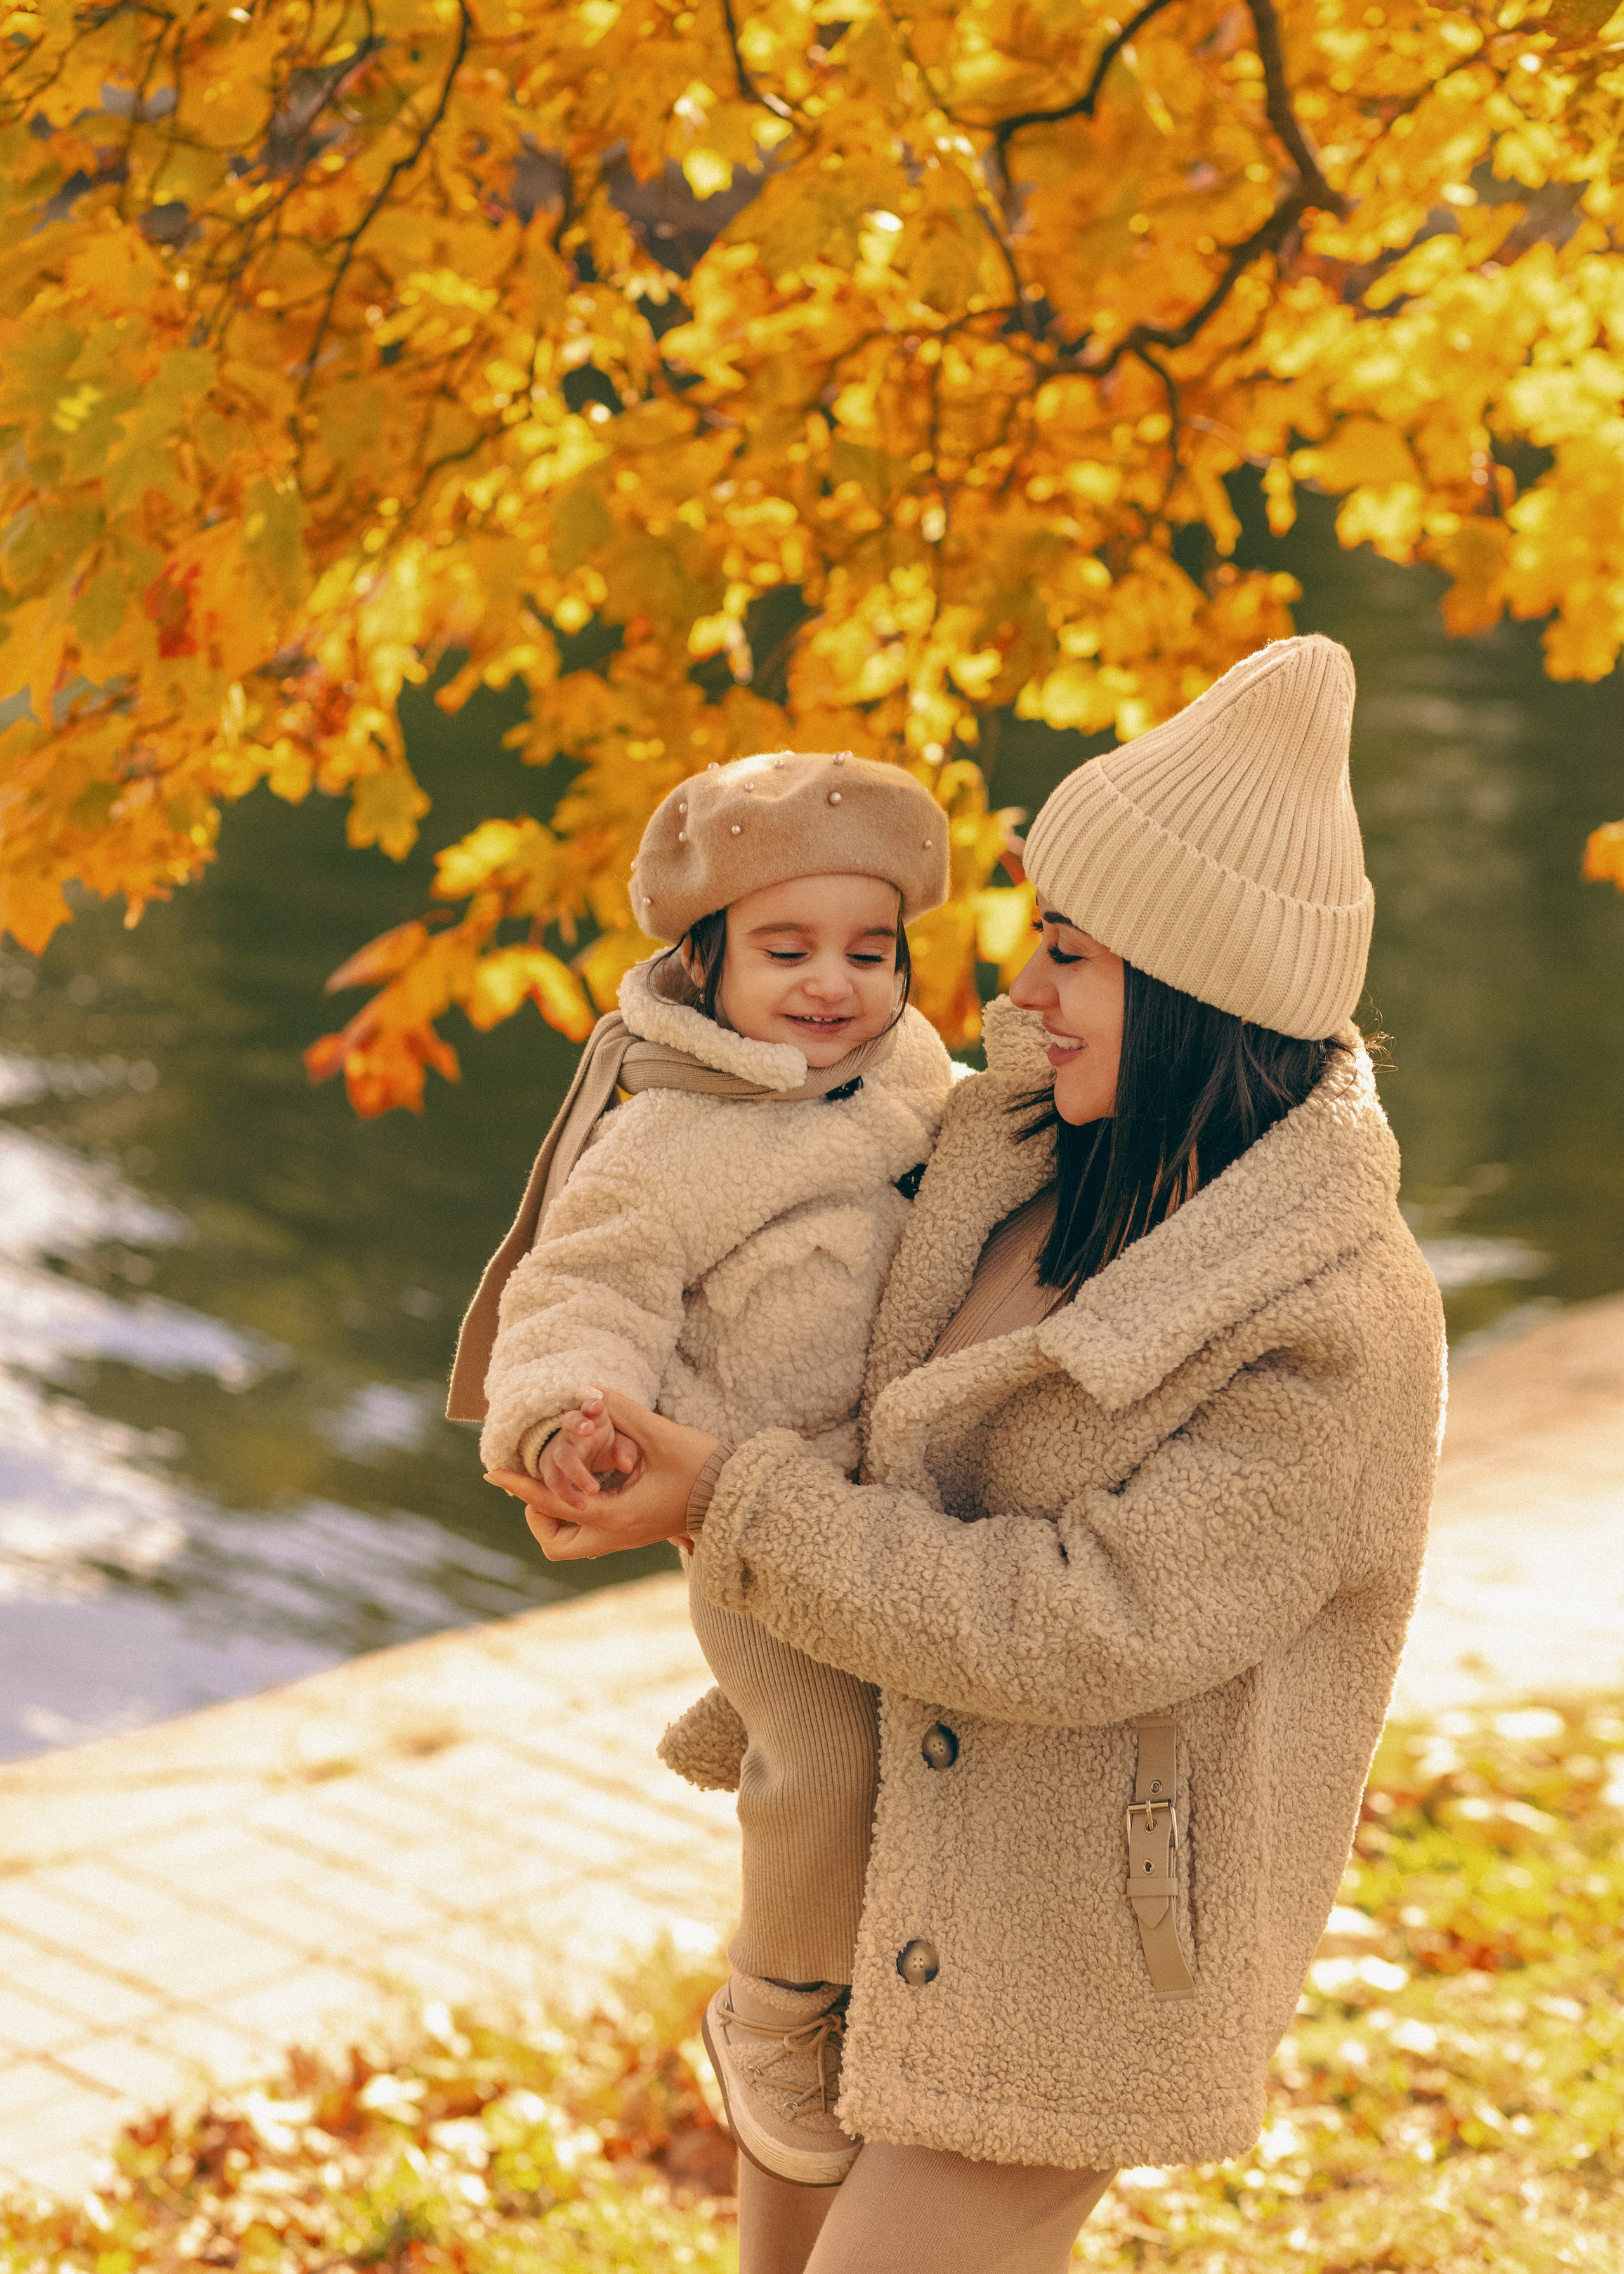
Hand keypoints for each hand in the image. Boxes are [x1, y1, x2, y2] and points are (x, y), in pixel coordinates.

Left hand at [485, 1388, 719, 1561]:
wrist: (741, 1495)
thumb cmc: (705, 1467)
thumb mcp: (661, 1435)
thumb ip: (622, 1412)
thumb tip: (586, 1391)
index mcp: (617, 1517)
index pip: (553, 1505)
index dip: (521, 1485)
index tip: (494, 1471)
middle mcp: (618, 1535)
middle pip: (557, 1545)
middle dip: (539, 1515)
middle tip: (539, 1483)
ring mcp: (628, 1537)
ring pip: (575, 1541)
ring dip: (560, 1514)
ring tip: (563, 1477)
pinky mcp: (637, 1530)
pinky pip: (595, 1528)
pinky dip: (581, 1507)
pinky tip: (590, 1478)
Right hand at [538, 1389, 641, 1511]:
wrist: (581, 1458)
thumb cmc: (605, 1445)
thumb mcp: (620, 1444)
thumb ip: (626, 1451)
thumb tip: (626, 1466)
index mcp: (592, 1419)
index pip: (591, 1407)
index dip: (592, 1404)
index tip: (598, 1404)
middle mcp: (571, 1431)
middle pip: (569, 1422)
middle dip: (577, 1423)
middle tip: (589, 1428)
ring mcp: (558, 1450)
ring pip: (559, 1458)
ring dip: (574, 1473)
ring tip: (592, 1492)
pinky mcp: (549, 1471)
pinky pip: (553, 1482)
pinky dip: (565, 1494)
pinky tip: (581, 1506)